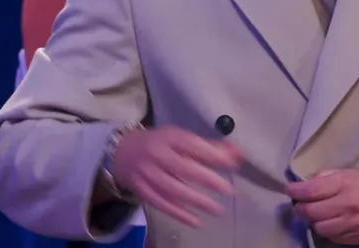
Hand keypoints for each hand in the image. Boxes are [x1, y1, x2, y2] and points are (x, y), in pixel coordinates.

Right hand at [111, 126, 243, 227]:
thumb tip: (237, 154)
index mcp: (169, 137)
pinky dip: (179, 214)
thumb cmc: (159, 143)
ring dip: (197, 201)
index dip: (212, 155)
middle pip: (182, 168)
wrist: (121, 152)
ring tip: (219, 210)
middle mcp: (156, 154)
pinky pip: (162, 204)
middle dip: (207, 180)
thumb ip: (209, 147)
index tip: (232, 165)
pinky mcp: (142, 191)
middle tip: (229, 191)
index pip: (192, 145)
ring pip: (173, 189)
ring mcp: (147, 174)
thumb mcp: (181, 138)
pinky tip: (197, 221)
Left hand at [286, 166, 358, 244]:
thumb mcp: (357, 171)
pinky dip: (329, 231)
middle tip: (301, 203)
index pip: (309, 190)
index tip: (290, 190)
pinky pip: (335, 238)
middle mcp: (348, 205)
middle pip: (310, 212)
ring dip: (314, 221)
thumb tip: (310, 182)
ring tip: (317, 214)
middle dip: (301, 208)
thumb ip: (332, 177)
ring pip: (320, 228)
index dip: (295, 191)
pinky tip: (332, 223)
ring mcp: (355, 225)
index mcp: (346, 183)